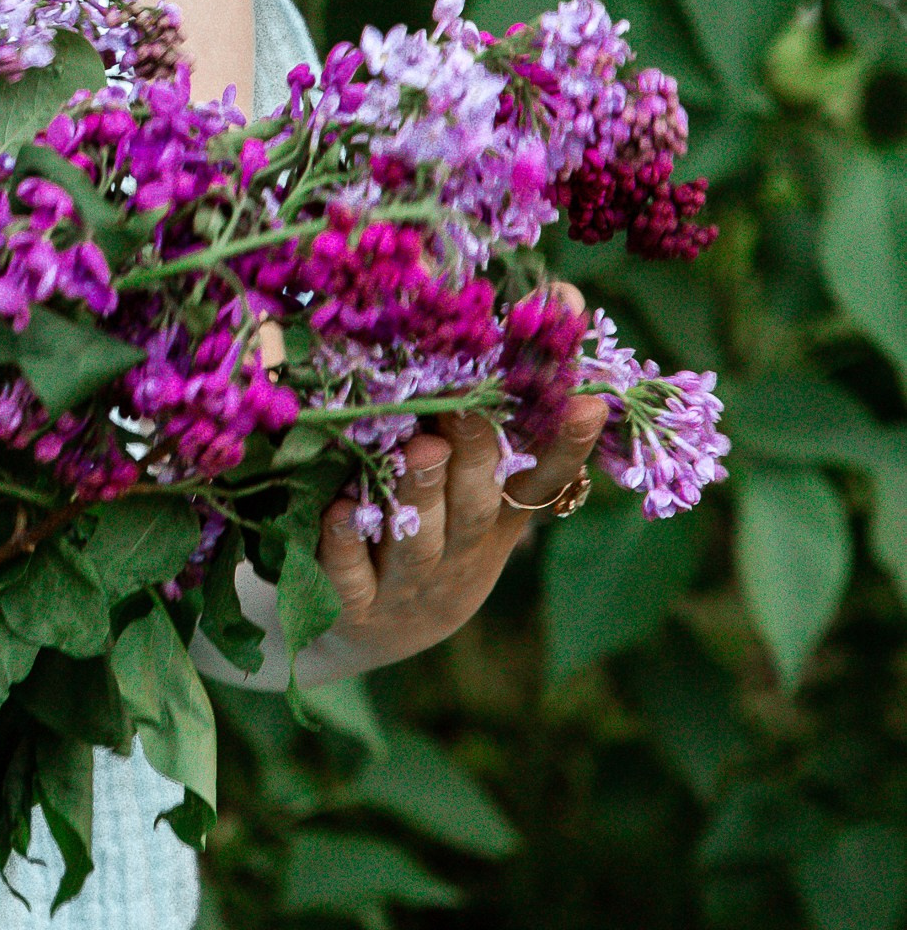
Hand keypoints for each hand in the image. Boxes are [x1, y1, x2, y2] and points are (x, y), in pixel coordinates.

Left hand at [307, 291, 608, 681]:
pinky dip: (346, 544)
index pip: (542, 480)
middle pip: (476, 504)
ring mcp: (409, 586)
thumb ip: (487, 410)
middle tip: (466, 410)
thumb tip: (548, 296)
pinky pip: (352, 577)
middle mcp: (459, 553)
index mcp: (494, 519)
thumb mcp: (464, 485)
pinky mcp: (357, 610)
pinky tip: (340, 510)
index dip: (566, 446)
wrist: (365, 632)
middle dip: (475, 456)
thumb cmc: (423, 533)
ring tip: (417, 451)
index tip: (589, 403)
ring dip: (418, 494)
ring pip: (418, 540)